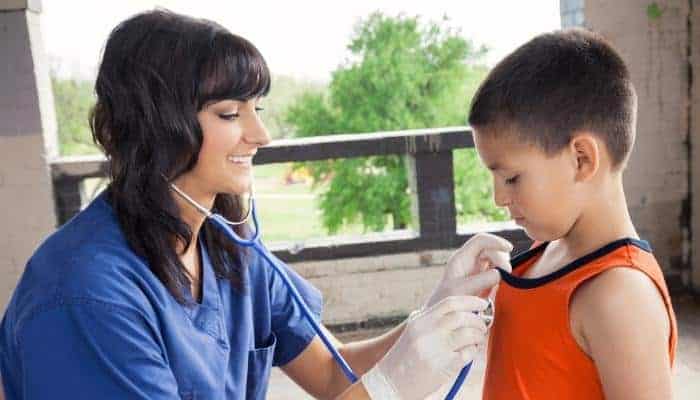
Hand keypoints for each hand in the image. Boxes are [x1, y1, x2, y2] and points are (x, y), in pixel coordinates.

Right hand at [361, 296, 488, 399]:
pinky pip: (467, 354)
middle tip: (482, 325)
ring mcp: (435, 349)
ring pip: (468, 334)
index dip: (470, 301)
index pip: (450, 303)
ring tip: (476, 340)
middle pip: (461, 317)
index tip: (481, 304)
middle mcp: (427, 332)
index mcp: (420, 321)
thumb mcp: (415, 332)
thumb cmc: (406, 357)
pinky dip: (472, 352)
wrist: (391, 381)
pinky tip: (466, 354)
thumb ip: (434, 320)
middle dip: (477, 320)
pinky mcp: (443, 366)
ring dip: (478, 336)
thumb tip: (465, 311)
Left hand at [424, 233, 512, 309]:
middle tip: (507, 272)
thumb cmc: (446, 302)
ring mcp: (476, 271)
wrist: (442, 317)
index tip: (509, 248)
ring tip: (504, 279)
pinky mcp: (483, 282)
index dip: (496, 241)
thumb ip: (480, 281)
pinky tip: (500, 286)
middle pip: (491, 249)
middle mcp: (469, 261)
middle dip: (501, 257)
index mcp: (461, 258)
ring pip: (495, 260)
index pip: (481, 240)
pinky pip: (497, 273)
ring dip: (503, 266)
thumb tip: (499, 273)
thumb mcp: (461, 291)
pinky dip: (502, 276)